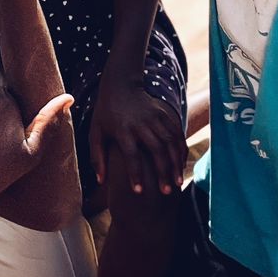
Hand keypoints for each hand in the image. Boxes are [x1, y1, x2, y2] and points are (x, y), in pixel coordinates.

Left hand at [89, 69, 188, 195]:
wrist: (120, 84)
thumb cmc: (105, 114)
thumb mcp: (95, 133)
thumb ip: (97, 157)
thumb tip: (101, 182)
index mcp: (122, 129)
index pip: (131, 155)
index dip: (135, 174)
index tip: (139, 192)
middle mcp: (140, 123)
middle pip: (155, 149)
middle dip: (162, 172)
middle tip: (166, 192)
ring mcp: (154, 117)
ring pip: (170, 142)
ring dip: (175, 163)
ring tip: (178, 182)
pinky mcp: (164, 113)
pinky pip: (176, 133)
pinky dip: (181, 149)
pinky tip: (182, 164)